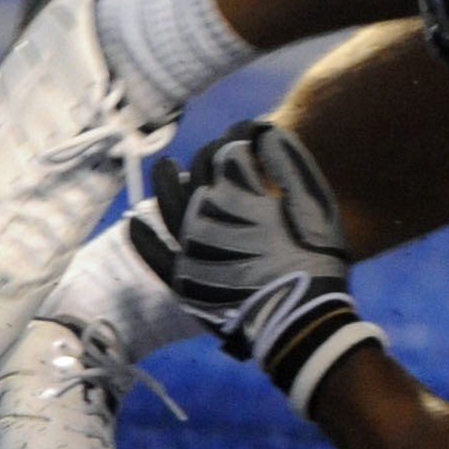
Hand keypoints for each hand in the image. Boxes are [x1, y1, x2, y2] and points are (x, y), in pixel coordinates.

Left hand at [151, 122, 383, 414]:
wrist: (299, 319)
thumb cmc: (314, 256)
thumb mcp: (314, 202)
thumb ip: (288, 160)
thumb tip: (261, 130)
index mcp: (240, 192)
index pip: (230, 150)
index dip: (240, 135)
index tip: (249, 131)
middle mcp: (206, 214)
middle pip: (199, 172)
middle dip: (211, 154)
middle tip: (223, 152)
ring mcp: (189, 248)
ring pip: (168, 205)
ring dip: (164, 182)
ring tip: (162, 166)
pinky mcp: (182, 280)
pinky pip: (154, 254)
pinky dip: (142, 236)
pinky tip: (134, 221)